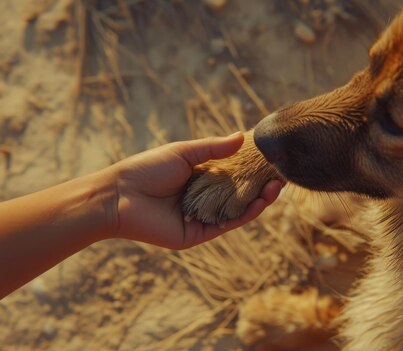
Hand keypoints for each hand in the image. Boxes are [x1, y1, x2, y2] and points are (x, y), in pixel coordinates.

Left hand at [110, 132, 282, 248]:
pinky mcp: (199, 234)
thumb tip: (242, 136)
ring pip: (238, 211)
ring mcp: (203, 217)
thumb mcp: (184, 153)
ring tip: (278, 185)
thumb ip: (214, 148)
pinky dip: (245, 214)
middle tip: (283, 173)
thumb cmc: (147, 169)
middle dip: (262, 185)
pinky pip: (227, 224)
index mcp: (200, 178)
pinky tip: (260, 201)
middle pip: (240, 193)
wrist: (119, 196)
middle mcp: (205, 198)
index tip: (273, 158)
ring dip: (260, 200)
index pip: (234, 174)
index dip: (253, 168)